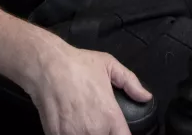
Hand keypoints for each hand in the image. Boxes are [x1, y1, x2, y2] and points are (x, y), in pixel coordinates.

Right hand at [27, 43, 151, 134]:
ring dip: (84, 133)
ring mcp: (74, 134)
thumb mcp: (109, 64)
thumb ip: (130, 82)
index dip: (120, 134)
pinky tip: (69, 127)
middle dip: (102, 133)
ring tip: (83, 125)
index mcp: (110, 116)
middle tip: (95, 123)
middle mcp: (95, 130)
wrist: (46, 65)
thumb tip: (146, 97)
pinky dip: (69, 134)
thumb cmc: (78, 63)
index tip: (116, 130)